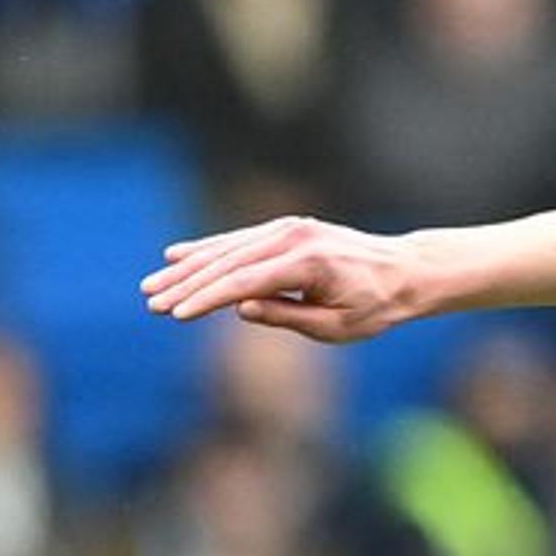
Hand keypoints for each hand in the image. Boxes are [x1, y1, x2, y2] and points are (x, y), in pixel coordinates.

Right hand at [139, 217, 437, 341]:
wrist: (405, 271)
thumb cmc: (375, 306)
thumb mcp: (337, 326)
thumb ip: (287, 317)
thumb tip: (239, 309)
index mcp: (308, 263)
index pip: (244, 282)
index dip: (207, 299)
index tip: (176, 314)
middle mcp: (294, 237)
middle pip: (228, 262)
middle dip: (186, 284)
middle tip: (150, 302)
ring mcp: (289, 228)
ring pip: (227, 249)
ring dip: (188, 268)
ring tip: (152, 286)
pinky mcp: (286, 228)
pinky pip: (239, 241)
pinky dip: (208, 250)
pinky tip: (177, 257)